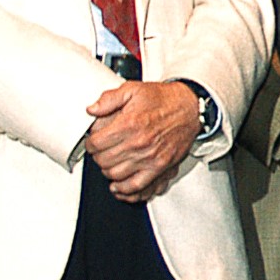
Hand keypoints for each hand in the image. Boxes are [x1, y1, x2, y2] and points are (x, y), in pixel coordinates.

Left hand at [84, 80, 199, 201]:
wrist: (190, 108)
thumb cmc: (164, 100)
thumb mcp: (133, 90)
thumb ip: (109, 99)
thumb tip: (92, 110)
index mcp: (129, 124)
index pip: (96, 143)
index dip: (90, 143)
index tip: (93, 142)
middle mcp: (139, 143)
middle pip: (104, 160)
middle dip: (98, 156)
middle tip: (101, 151)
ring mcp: (150, 158)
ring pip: (116, 174)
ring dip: (108, 170)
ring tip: (109, 163)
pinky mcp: (160, 168)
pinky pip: (136, 186)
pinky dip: (124, 189)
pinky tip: (118, 184)